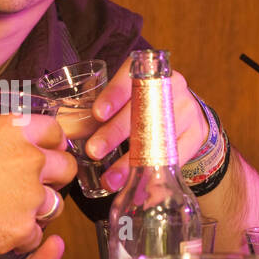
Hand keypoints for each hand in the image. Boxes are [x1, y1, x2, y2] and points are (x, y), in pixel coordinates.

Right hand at [0, 114, 74, 255]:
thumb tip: (4, 146)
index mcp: (15, 131)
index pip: (54, 132)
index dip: (54, 144)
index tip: (52, 152)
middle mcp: (30, 159)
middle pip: (66, 167)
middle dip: (56, 177)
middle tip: (39, 185)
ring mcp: (30, 196)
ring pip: (55, 204)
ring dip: (40, 209)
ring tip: (16, 212)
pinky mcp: (22, 228)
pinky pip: (35, 235)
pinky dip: (21, 236)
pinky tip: (1, 231)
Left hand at [84, 53, 208, 190]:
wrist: (183, 113)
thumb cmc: (141, 104)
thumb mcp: (126, 97)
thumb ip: (101, 108)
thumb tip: (63, 127)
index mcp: (148, 72)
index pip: (130, 78)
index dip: (114, 96)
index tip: (97, 114)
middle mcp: (170, 87)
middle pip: (141, 110)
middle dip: (114, 133)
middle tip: (94, 151)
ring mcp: (186, 110)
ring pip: (156, 137)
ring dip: (130, 161)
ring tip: (110, 179)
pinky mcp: (196, 134)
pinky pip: (175, 156)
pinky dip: (153, 173)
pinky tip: (137, 185)